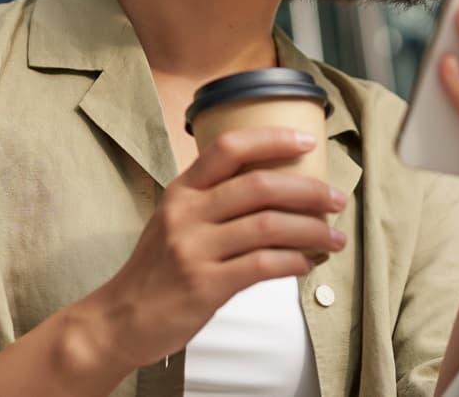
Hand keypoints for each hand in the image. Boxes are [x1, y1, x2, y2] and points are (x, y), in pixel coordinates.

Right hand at [90, 127, 346, 368]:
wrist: (122, 318)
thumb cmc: (156, 269)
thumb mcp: (175, 220)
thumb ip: (213, 201)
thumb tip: (277, 190)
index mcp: (182, 190)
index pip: (228, 147)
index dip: (271, 138)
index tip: (306, 141)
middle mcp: (186, 213)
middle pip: (259, 186)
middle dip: (308, 191)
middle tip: (336, 199)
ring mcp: (194, 249)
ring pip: (268, 226)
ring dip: (311, 230)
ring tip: (335, 238)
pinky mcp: (205, 285)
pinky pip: (262, 265)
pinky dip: (293, 262)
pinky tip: (306, 264)